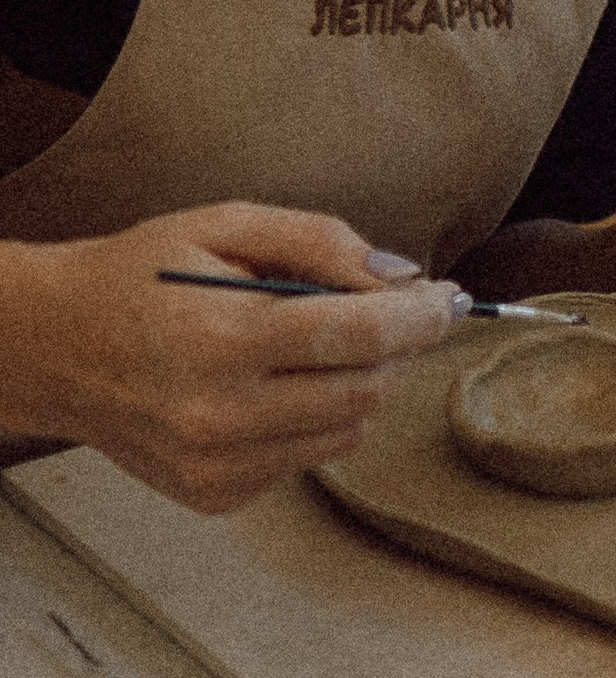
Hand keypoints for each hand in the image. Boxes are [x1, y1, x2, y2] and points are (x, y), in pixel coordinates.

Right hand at [0, 202, 458, 512]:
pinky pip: (307, 458)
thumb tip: (399, 273)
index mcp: (224, 338)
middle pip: (364, 390)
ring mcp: (216, 466)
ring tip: (317, 339)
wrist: (60, 348)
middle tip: (385, 305)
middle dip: (393, 345)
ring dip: (358, 382)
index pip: (357, 335)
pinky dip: (315, 418)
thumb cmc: (144, 273)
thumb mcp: (226, 223)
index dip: (421, 315)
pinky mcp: (214, 495)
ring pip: (345, 430)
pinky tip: (274, 382)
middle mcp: (220, 415)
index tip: (452, 298)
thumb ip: (319, 240)